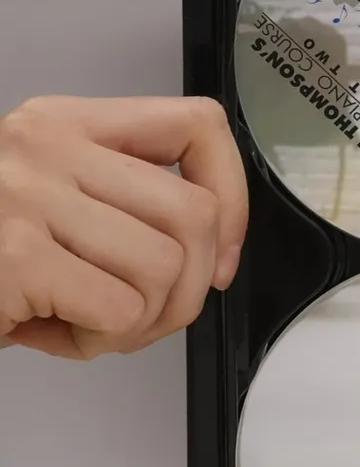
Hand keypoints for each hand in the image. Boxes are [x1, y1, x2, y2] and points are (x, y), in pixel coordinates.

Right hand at [0, 96, 247, 360]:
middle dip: (193, 284)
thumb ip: (122, 207)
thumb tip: (215, 250)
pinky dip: (105, 341)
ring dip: (145, 321)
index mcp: (61, 124)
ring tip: (93, 324)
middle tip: (150, 313)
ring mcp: (26, 197)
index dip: (231, 194)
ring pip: (167, 266)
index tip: (222, 248)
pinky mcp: (15, 255)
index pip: (196, 125)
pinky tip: (61, 335)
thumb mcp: (47, 206)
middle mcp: (43, 147)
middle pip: (194, 213)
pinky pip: (122, 311)